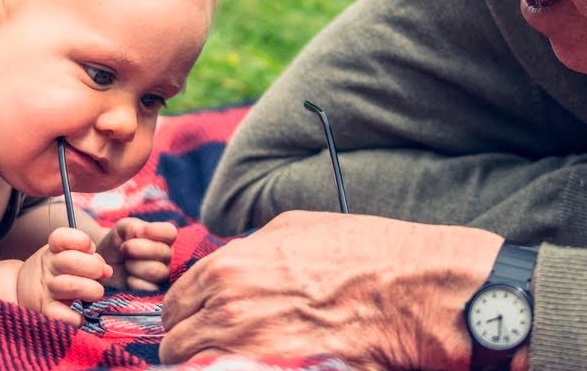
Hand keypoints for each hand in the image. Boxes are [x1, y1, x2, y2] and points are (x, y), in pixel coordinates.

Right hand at [15, 227, 111, 325]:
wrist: (20, 291)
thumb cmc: (54, 271)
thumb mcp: (65, 256)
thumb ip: (89, 258)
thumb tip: (107, 271)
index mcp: (52, 250)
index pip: (61, 237)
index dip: (80, 240)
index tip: (90, 248)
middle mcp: (47, 267)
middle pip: (71, 261)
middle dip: (94, 266)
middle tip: (100, 274)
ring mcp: (45, 289)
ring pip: (71, 286)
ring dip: (91, 290)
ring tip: (95, 293)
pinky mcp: (44, 310)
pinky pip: (62, 315)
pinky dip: (76, 317)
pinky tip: (81, 315)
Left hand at [97, 217, 176, 290]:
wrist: (104, 264)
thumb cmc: (117, 243)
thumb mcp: (122, 228)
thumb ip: (132, 226)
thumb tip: (140, 232)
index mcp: (164, 238)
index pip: (170, 232)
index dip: (154, 231)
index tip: (136, 232)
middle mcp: (167, 256)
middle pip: (163, 252)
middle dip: (136, 249)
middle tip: (123, 249)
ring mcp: (163, 275)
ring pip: (155, 270)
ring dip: (134, 266)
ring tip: (126, 264)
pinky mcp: (154, 292)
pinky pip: (149, 288)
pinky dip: (133, 282)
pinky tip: (128, 278)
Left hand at [159, 210, 502, 367]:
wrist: (412, 290)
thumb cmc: (361, 253)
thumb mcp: (294, 228)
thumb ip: (247, 251)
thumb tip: (225, 267)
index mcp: (226, 270)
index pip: (174, 306)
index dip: (188, 315)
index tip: (203, 322)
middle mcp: (227, 312)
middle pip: (177, 345)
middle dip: (193, 346)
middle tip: (222, 346)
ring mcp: (249, 351)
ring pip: (196, 370)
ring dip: (211, 365)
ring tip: (241, 357)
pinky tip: (261, 364)